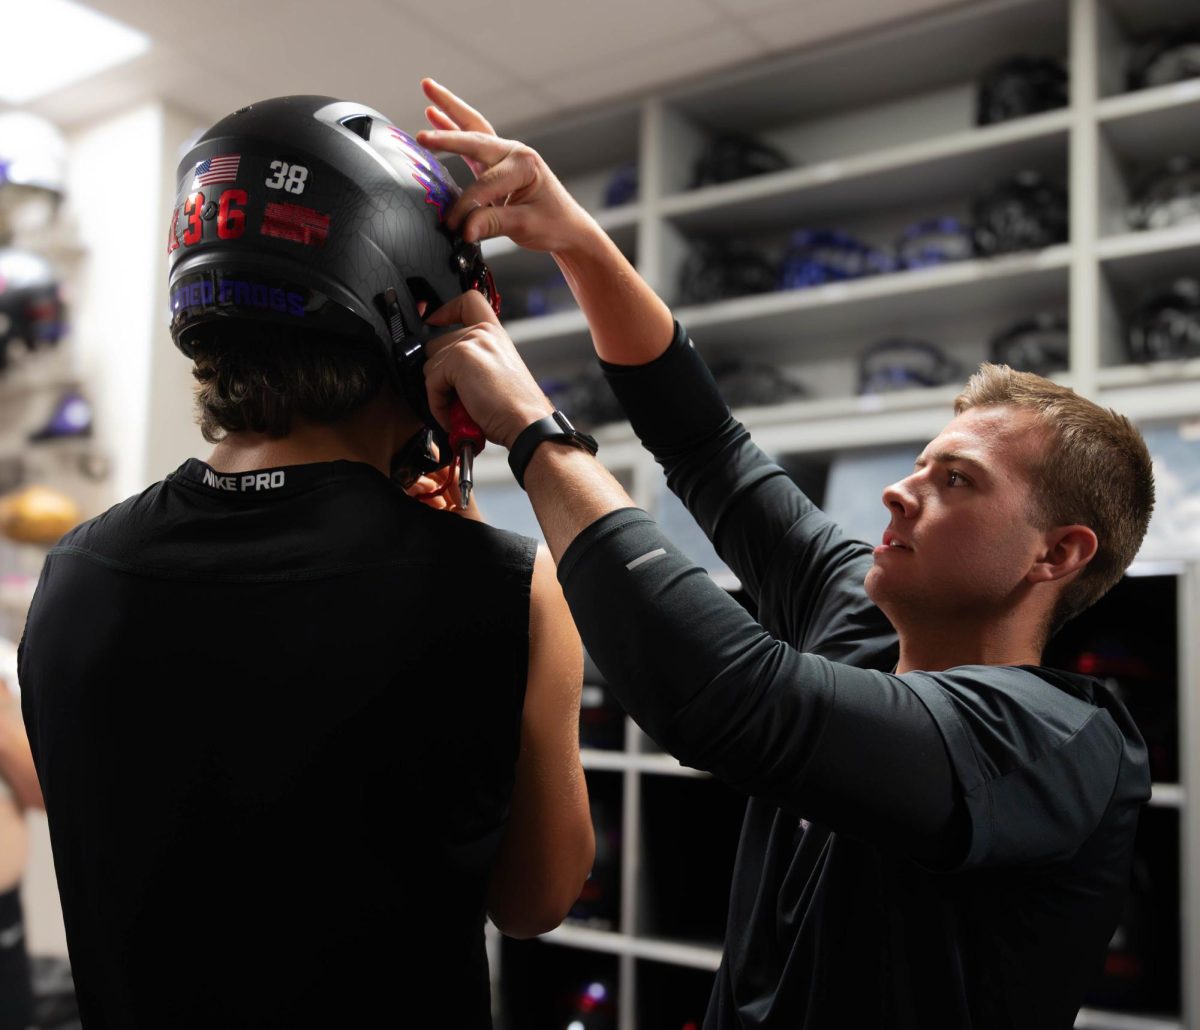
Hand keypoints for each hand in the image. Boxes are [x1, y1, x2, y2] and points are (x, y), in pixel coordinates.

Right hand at [417, 79, 599, 254]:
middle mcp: (515, 153)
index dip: (467, 206)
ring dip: (449, 108)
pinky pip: (471, 143)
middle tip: (419, 136)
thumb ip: (493, 224)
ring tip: (427, 86)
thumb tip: (464, 229)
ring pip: (473, 128)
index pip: (485, 184)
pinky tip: (434, 113)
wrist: (569, 228)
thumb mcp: (526, 226)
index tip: (453, 226)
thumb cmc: (554, 225)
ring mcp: (506, 155)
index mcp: (524, 165)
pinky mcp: (497, 164)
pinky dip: (453, 127)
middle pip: (476, 134)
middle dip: (446, 131)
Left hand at [423, 290, 552, 449]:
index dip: (446, 310)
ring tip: (460, 410)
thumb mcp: (497, 373)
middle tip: (457, 398)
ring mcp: (471, 342)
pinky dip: (438, 404)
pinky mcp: (459, 357)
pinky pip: (431, 382)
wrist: (526, 422)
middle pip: (436, 343)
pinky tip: (457, 416)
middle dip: (440, 375)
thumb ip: (474, 361)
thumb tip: (443, 371)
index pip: (469, 301)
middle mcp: (483, 332)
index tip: (434, 321)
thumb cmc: (516, 408)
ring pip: (430, 365)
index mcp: (495, 334)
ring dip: (439, 393)